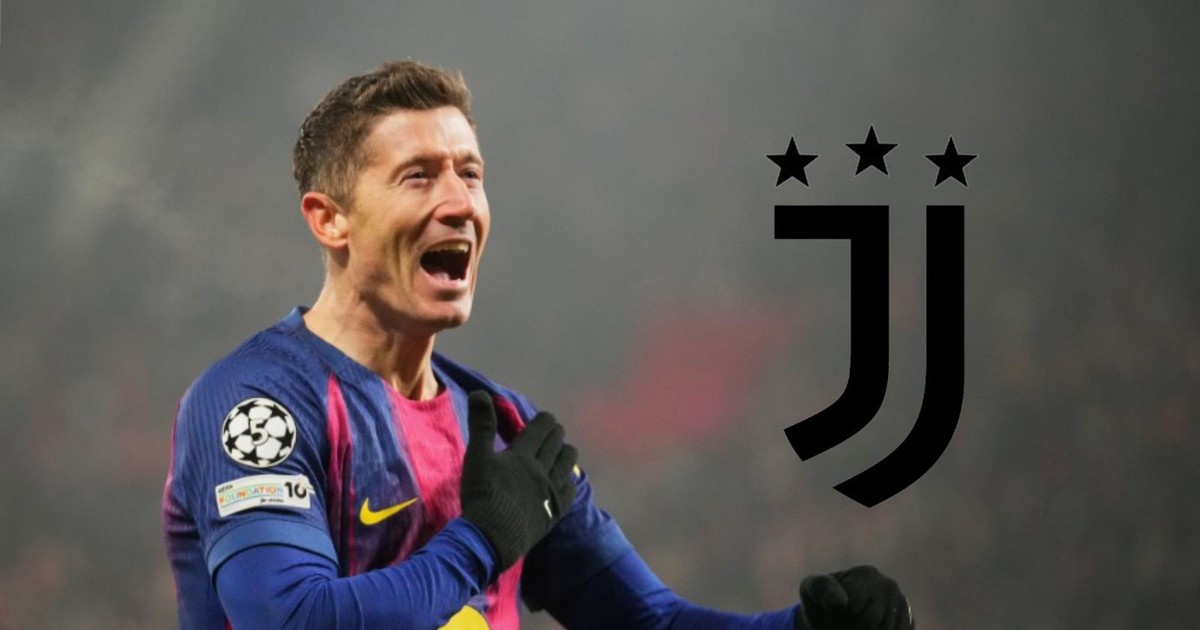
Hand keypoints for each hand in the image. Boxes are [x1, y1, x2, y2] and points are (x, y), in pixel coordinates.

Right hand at [460, 391, 577, 570]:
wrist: (493, 536)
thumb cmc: (482, 495)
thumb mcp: (477, 457)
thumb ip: (481, 425)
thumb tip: (480, 393)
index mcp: (523, 454)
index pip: (540, 428)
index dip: (545, 420)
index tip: (546, 417)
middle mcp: (541, 469)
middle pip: (556, 443)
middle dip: (556, 433)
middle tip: (554, 431)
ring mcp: (550, 491)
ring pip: (567, 464)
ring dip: (566, 453)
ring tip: (563, 450)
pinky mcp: (553, 512)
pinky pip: (570, 490)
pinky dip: (569, 480)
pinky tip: (567, 480)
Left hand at [794, 565, 912, 629]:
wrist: (835, 613)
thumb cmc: (820, 600)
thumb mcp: (812, 590)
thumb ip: (822, 590)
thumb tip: (841, 603)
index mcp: (866, 573)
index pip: (855, 608)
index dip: (838, 617)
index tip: (831, 611)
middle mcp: (889, 586)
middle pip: (872, 623)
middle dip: (852, 628)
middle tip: (842, 622)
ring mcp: (902, 604)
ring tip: (854, 625)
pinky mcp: (909, 621)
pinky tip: (871, 627)